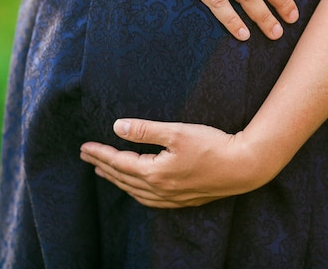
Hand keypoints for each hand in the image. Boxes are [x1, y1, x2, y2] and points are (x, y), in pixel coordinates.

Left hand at [80, 119, 271, 207]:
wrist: (243, 166)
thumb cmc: (212, 145)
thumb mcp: (176, 131)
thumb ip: (145, 130)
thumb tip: (117, 127)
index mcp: (155, 173)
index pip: (119, 163)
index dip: (100, 153)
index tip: (84, 147)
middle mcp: (160, 190)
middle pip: (123, 179)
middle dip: (103, 166)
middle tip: (87, 157)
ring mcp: (172, 198)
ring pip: (135, 192)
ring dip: (118, 181)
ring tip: (105, 171)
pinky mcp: (184, 199)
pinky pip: (150, 200)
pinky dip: (136, 192)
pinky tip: (137, 188)